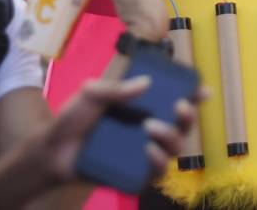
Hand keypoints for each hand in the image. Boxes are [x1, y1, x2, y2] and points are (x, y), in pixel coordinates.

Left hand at [41, 76, 203, 183]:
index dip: (193, 96)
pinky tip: (147, 151)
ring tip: (151, 129)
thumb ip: (114, 88)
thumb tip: (146, 83)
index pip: (173, 99)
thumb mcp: (90, 94)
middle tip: (178, 107)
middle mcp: (148, 129)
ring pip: (175, 149)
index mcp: (142, 107)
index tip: (204, 90)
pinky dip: (158, 161)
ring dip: (171, 137)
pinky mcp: (135, 173)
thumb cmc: (73, 119)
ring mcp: (143, 152)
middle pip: (182, 125)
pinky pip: (157, 172)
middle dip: (187, 116)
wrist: (52, 151)